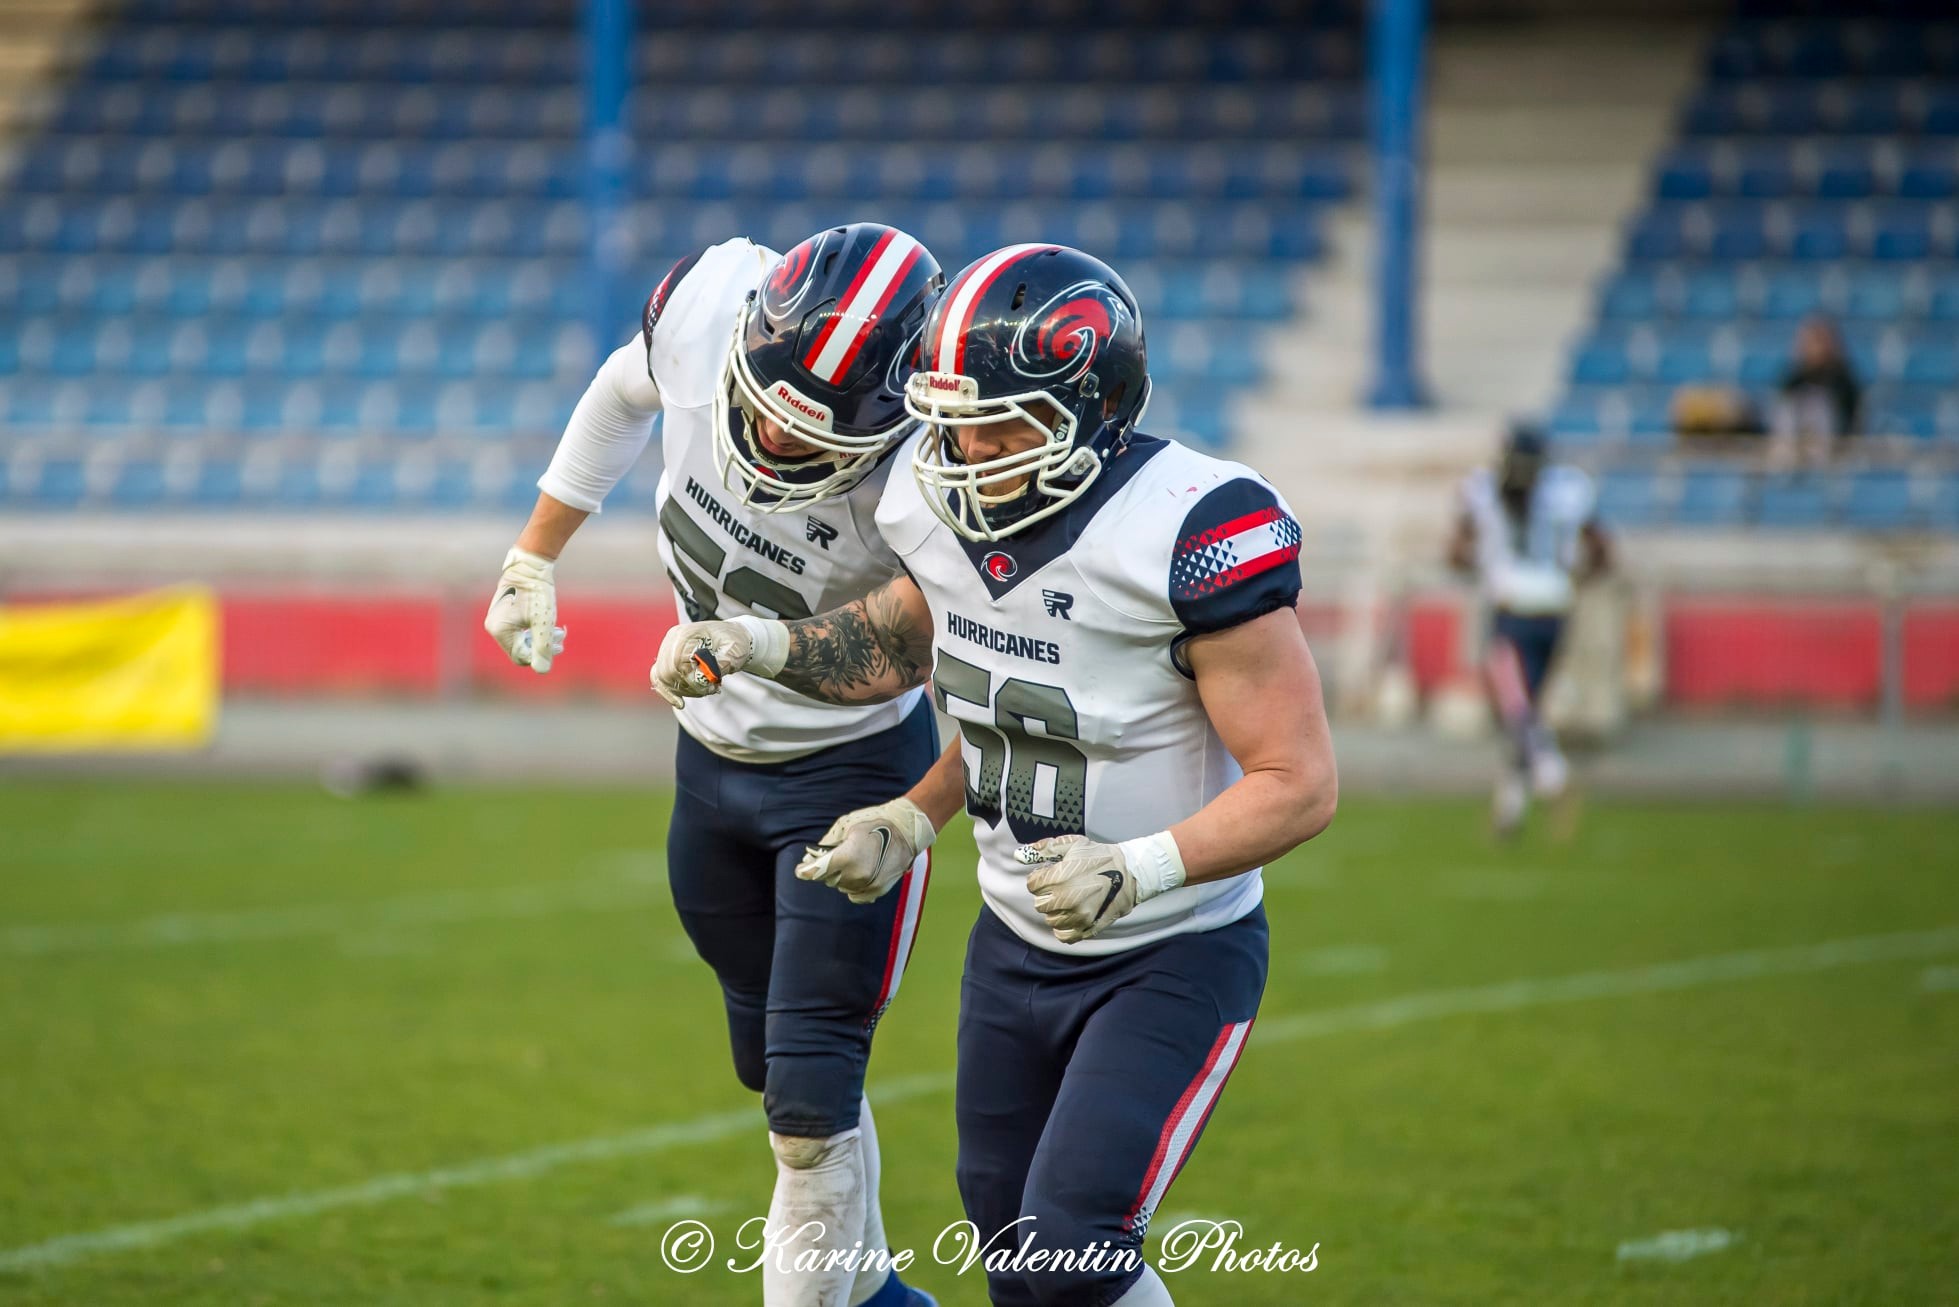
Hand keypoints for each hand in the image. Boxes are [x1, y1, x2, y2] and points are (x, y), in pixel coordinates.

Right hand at [484, 547, 565, 672]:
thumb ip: (542, 647)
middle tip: (561, 637)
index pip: (521, 657)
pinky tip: (549, 624)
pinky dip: (535, 631)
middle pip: (521, 650)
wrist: (531, 565)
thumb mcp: (543, 622)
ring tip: (559, 631)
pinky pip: (519, 632)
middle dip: (542, 647)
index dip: (541, 655)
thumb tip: (541, 671)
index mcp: (499, 631)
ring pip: (521, 641)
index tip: (559, 644)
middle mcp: (493, 627)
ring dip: (541, 639)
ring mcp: (496, 621)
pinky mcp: (504, 615)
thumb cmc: (537, 592)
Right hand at [649, 615, 787, 708]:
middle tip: (711, 689)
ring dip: (684, 690)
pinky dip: (667, 692)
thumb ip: (722, 663)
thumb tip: (707, 676)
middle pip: (668, 671)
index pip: (678, 662)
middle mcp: (673, 639)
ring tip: (707, 689)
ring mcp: (667, 648)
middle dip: (689, 686)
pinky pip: (658, 678)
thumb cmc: (734, 642)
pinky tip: (680, 703)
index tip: (711, 686)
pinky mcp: (667, 659)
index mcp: (687, 633)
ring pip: (663, 678)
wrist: (732, 638)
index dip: (692, 679)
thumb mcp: (735, 651)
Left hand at [796, 797, 936, 903]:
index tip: (801, 868)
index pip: (816, 872)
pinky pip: (855, 895)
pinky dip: (852, 886)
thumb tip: (811, 858)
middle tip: (833, 856)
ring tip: (852, 860)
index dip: (805, 870)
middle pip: (828, 879)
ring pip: (841, 887)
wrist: (906, 830)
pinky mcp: (878, 891)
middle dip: (826, 869)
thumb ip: (827, 844)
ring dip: (841, 876)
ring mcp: (868, 885)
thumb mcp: (846, 825)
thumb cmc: (874, 822)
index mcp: (846, 857)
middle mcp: (856, 875)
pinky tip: (858, 873)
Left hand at [1019, 832, 1185, 944]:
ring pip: (1050, 920)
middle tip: (1062, 887)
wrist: (1130, 872)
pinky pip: (1063, 935)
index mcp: (1059, 877)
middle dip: (1047, 894)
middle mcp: (1066, 898)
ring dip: (1056, 910)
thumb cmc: (1099, 856)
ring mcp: (1078, 915)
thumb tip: (1017, 855)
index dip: (1040, 878)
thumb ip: (1043, 849)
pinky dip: (1064, 927)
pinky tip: (1072, 915)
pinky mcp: (1088, 927)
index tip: (1052, 875)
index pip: (1032, 885)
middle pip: (1039, 903)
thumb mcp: (1072, 844)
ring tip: (1070, 899)